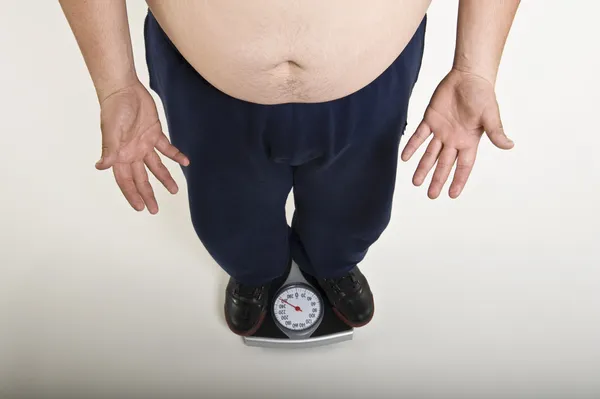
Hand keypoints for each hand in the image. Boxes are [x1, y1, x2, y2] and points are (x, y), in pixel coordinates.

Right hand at [96, 80, 188, 213]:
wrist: (124, 88)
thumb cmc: (114, 108)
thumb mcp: (111, 130)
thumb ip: (109, 148)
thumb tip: (101, 166)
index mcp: (119, 155)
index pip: (125, 180)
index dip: (132, 194)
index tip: (140, 208)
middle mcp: (131, 153)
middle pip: (141, 178)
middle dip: (147, 194)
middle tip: (155, 209)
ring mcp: (143, 144)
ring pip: (155, 166)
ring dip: (164, 178)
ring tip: (174, 190)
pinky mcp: (154, 133)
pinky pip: (166, 148)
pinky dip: (175, 155)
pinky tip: (185, 162)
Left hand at [401, 68, 513, 198]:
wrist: (469, 76)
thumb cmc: (483, 95)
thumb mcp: (490, 115)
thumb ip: (496, 132)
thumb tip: (509, 146)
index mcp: (469, 141)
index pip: (463, 166)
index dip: (458, 180)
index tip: (452, 194)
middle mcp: (454, 139)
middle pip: (444, 164)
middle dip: (437, 179)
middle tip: (431, 195)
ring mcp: (441, 131)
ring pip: (430, 154)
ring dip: (422, 167)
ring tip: (416, 182)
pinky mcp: (430, 119)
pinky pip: (419, 136)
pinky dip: (412, 146)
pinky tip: (405, 158)